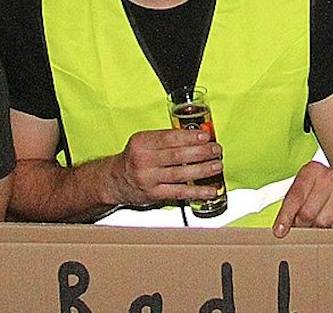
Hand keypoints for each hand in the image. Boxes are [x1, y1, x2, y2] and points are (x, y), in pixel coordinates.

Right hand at [103, 127, 225, 208]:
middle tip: (216, 149)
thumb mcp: (144, 142)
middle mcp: (143, 161)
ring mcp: (148, 179)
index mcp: (141, 143)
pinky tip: (210, 190)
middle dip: (201, 152)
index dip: (189, 137)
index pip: (169, 138)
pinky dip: (198, 192)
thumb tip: (197, 136)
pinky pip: (180, 193)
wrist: (115, 180)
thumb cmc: (134, 158)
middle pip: (177, 155)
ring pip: (180, 174)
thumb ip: (167, 139)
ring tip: (217, 165)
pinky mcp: (154, 195)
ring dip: (203, 170)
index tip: (205, 136)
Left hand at [272, 161, 332, 236]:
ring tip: (318, 223)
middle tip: (303, 225)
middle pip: (308, 213)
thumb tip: (280, 230)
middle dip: (302, 225)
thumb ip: (291, 205)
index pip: (295, 197)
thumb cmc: (320, 188)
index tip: (279, 232)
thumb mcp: (303, 188)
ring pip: (323, 223)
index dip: (285, 216)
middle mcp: (329, 177)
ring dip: (317, 229)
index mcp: (311, 171)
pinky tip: (332, 223)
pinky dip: (332, 231)